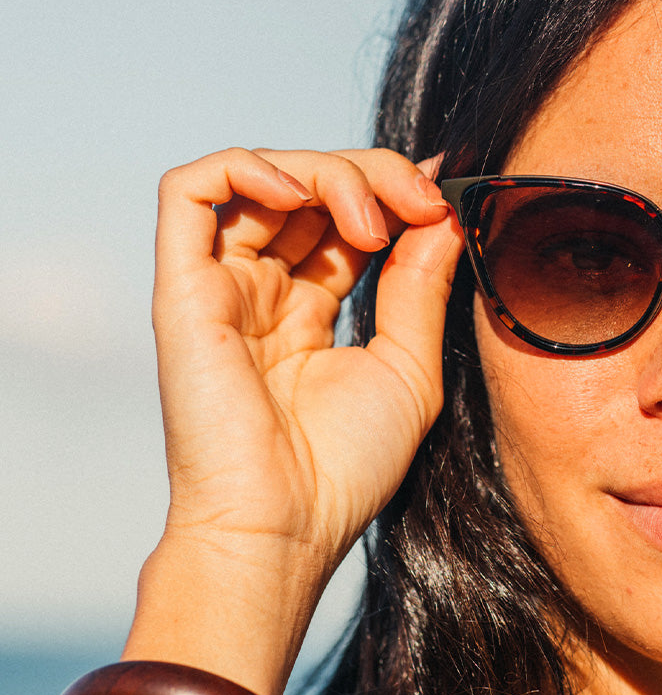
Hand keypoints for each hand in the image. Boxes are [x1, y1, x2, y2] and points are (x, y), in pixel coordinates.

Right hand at [124, 147, 462, 694]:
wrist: (285, 527)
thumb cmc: (345, 467)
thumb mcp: (409, 365)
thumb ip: (420, 285)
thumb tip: (442, 212)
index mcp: (309, 311)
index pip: (347, 218)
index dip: (395, 195)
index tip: (445, 203)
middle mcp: (261, 291)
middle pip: (310, 189)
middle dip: (374, 175)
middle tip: (423, 202)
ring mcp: (220, 286)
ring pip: (261, 177)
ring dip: (327, 173)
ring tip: (374, 217)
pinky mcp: (183, 288)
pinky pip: (189, 191)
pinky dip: (246, 167)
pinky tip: (301, 194)